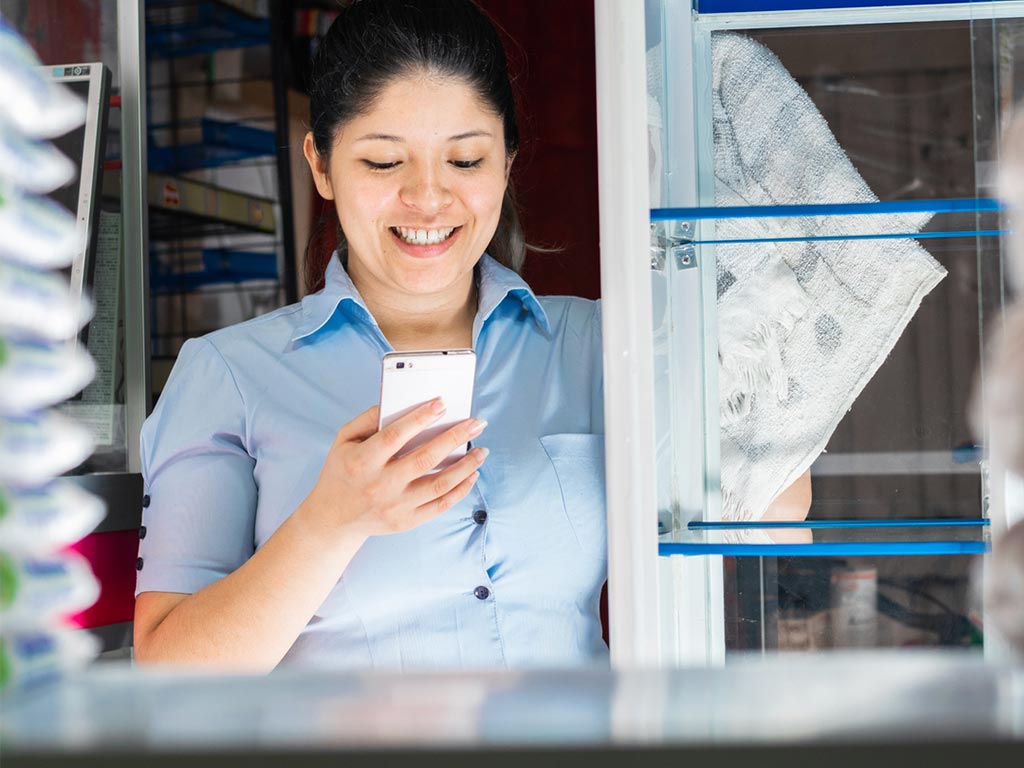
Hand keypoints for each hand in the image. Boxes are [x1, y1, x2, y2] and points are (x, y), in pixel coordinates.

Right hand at [302, 400, 487, 542]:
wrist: (333, 518)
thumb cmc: (342, 470)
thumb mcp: (344, 439)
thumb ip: (368, 419)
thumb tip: (398, 403)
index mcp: (363, 461)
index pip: (395, 435)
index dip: (420, 417)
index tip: (442, 403)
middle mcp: (380, 485)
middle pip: (425, 458)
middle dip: (455, 437)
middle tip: (476, 423)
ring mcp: (395, 506)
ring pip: (439, 484)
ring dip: (466, 465)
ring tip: (482, 450)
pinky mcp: (407, 521)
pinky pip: (440, 505)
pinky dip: (460, 489)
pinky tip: (472, 474)